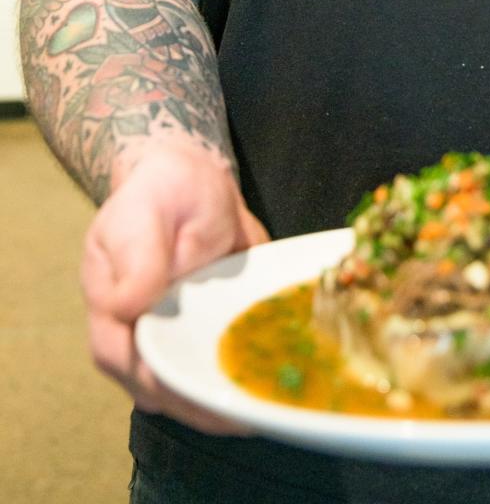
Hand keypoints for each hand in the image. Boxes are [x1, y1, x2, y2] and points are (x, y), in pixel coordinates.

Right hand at [82, 144, 269, 432]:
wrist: (190, 180)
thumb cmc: (161, 192)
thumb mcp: (146, 212)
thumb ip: (138, 257)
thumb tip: (127, 306)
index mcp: (111, 307)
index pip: (124, 360)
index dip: (160, 381)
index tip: (200, 389)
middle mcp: (139, 334)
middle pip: (161, 390)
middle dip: (200, 407)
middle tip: (244, 413)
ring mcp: (174, 339)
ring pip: (191, 390)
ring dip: (224, 404)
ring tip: (264, 408)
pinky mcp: (205, 335)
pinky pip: (218, 369)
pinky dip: (244, 381)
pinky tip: (274, 390)